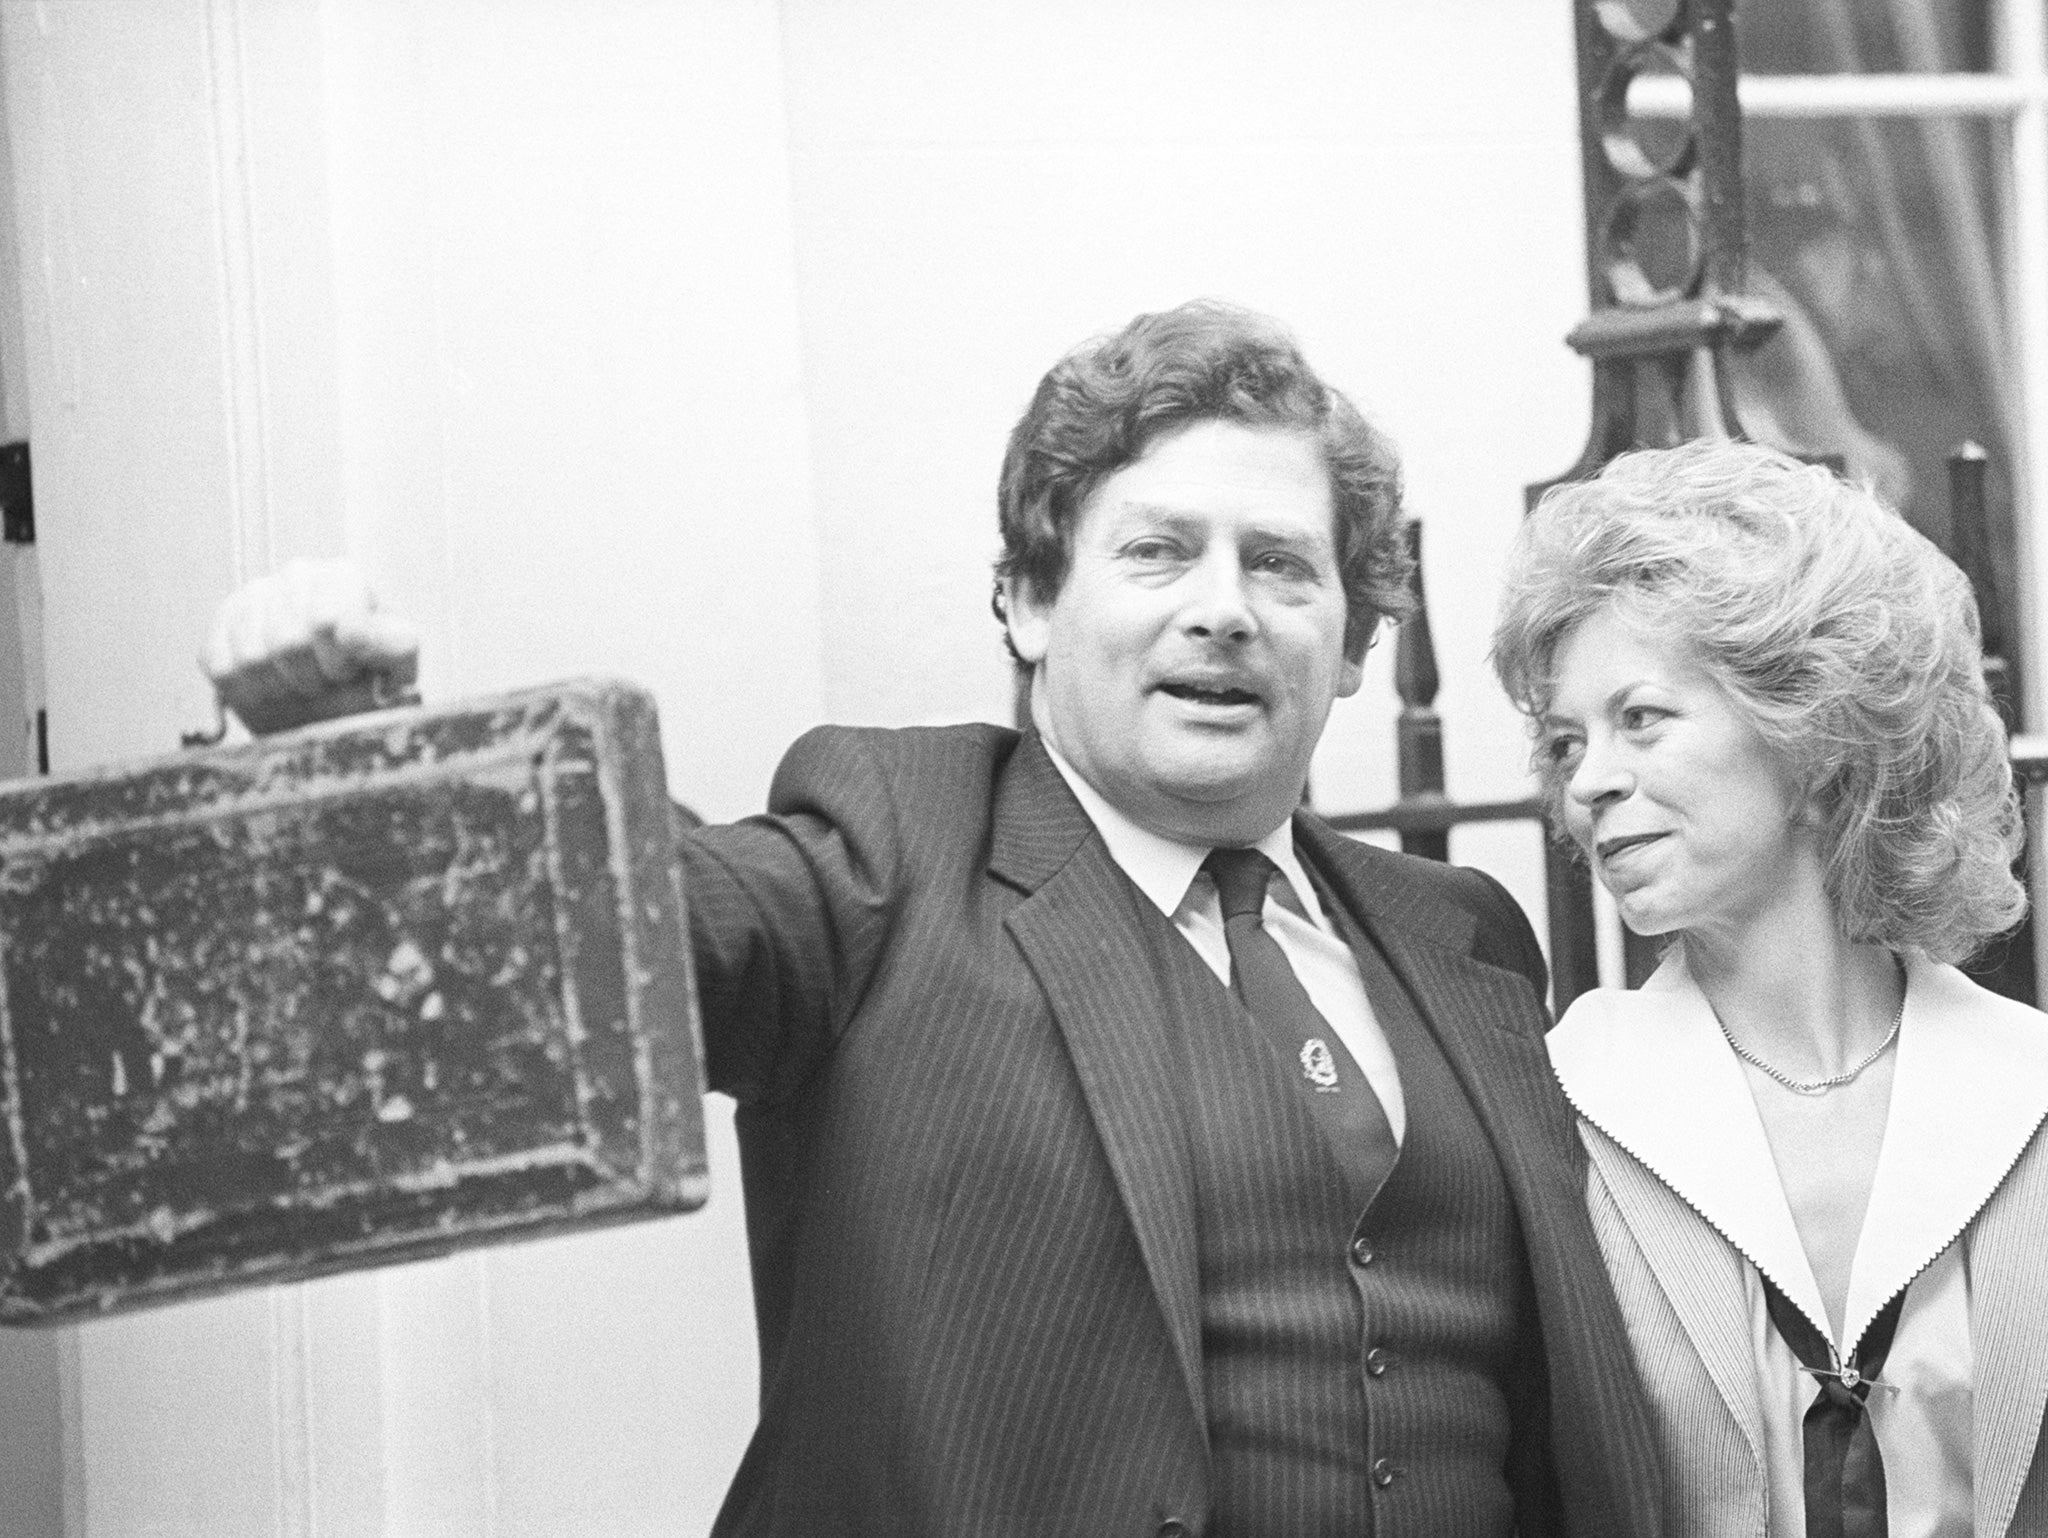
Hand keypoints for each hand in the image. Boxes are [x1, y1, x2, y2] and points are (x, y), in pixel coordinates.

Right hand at [201, 558, 420, 734]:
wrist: (330, 700)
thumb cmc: (366, 680)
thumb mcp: (394, 668)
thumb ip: (393, 647)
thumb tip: (355, 635)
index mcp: (343, 576)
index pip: (326, 620)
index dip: (338, 662)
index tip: (348, 672)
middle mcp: (297, 574)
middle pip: (288, 642)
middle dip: (312, 679)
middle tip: (325, 683)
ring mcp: (254, 595)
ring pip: (253, 658)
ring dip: (282, 688)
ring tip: (300, 685)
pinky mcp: (222, 624)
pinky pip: (224, 669)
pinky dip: (250, 692)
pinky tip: (272, 688)